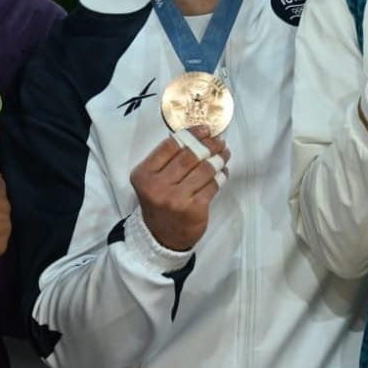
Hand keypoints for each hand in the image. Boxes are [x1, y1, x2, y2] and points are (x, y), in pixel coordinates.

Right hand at [130, 126, 228, 251]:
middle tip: (219, 141)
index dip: (191, 134)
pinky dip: (221, 176)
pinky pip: (212, 186)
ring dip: (218, 158)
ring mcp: (176, 199)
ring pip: (203, 170)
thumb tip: (196, 136)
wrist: (160, 237)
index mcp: (143, 175)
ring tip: (224, 153)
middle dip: (208, 145)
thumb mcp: (151, 180)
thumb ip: (166, 160)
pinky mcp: (194, 210)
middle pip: (189, 156)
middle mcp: (157, 186)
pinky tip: (223, 172)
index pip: (170, 146)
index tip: (204, 130)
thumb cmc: (158, 202)